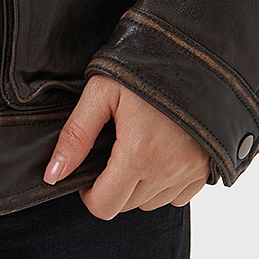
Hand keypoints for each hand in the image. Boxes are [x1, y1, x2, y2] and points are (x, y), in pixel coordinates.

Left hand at [43, 74, 209, 218]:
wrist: (194, 52)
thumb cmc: (145, 66)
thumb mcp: (102, 92)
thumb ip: (75, 135)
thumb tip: (54, 173)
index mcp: (137, 155)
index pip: (104, 206)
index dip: (88, 194)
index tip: (88, 172)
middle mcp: (166, 171)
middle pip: (126, 206)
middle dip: (111, 187)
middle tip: (110, 153)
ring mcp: (188, 172)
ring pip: (151, 204)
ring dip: (136, 187)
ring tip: (134, 150)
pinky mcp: (204, 169)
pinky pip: (177, 197)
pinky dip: (163, 185)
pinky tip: (158, 156)